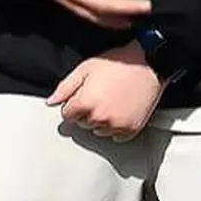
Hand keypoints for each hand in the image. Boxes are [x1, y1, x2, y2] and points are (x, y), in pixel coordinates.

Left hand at [49, 45, 166, 139]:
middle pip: (82, 124)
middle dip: (87, 111)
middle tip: (100, 94)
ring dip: (101, 120)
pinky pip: (116, 136)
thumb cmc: (119, 63)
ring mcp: (116, 125)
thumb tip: (51, 102)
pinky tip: (121, 110)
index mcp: (85, 103)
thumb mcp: (86, 68)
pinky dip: (116, 127)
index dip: (73, 104)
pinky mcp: (131, 129)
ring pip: (99, 131)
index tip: (83, 95)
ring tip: (111, 100)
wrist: (149, 64)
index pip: (67, 115)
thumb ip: (65, 88)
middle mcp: (99, 118)